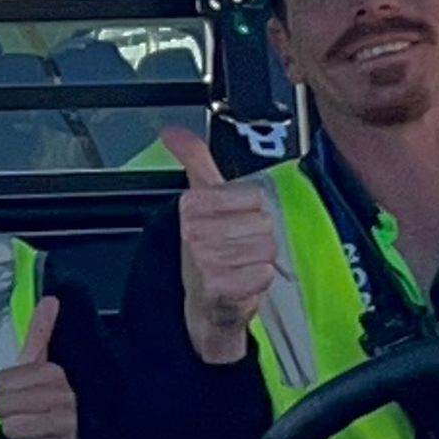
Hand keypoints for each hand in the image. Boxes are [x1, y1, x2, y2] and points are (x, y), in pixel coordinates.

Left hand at [0, 299, 77, 438]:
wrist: (84, 435)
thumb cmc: (54, 398)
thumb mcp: (46, 364)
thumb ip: (41, 333)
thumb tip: (50, 299)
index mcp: (54, 372)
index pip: (0, 384)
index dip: (4, 392)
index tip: (20, 394)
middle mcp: (64, 397)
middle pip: (3, 407)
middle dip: (10, 413)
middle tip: (26, 413)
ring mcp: (68, 426)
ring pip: (13, 430)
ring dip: (20, 433)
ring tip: (34, 430)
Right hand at [160, 127, 281, 367]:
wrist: (203, 307)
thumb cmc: (208, 254)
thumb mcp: (202, 200)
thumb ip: (193, 160)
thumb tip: (171, 131)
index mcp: (192, 204)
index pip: (255, 197)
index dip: (252, 215)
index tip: (233, 227)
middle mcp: (194, 230)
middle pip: (263, 223)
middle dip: (257, 240)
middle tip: (238, 252)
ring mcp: (205, 259)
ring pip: (267, 248)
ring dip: (259, 262)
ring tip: (240, 269)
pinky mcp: (219, 286)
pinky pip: (264, 272)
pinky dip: (259, 282)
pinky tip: (242, 285)